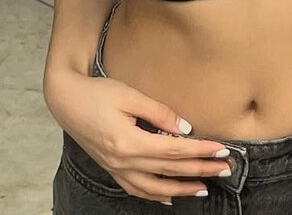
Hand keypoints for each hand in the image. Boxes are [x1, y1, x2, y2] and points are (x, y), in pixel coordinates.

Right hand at [44, 66, 232, 205]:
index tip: (222, 150)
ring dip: (181, 189)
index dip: (201, 151)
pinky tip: (169, 197)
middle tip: (225, 169)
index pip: (175, 151)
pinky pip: (137, 190)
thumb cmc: (98, 93)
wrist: (66, 100)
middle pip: (170, 171)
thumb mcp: (130, 95)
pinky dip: (155, 196)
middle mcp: (124, 161)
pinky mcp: (112, 169)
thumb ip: (159, 112)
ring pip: (154, 188)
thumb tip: (185, 129)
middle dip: (200, 171)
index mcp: (130, 143)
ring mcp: (116, 169)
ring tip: (204, 188)